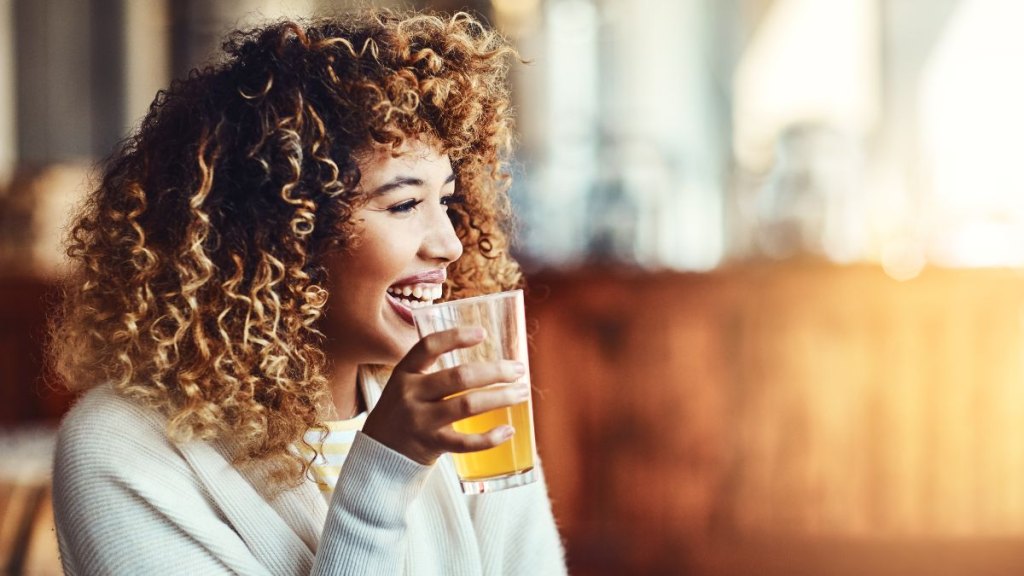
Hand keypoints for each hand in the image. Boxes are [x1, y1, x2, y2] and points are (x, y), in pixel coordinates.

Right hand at [361, 326, 529, 465]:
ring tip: (522, 392)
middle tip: (518, 369)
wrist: (377, 456)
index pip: (428, 347)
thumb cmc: (402, 413)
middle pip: (459, 377)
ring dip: (500, 397)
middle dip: (495, 371)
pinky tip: (508, 430)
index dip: (455, 337)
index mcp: (404, 373)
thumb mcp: (406, 386)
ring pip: (467, 405)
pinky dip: (490, 437)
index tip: (483, 333)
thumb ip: (433, 372)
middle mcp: (411, 395)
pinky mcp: (431, 445)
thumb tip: (485, 361)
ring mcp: (420, 421)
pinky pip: (465, 442)